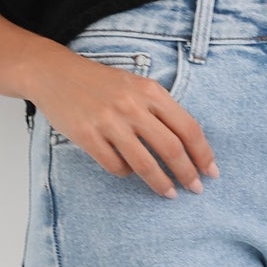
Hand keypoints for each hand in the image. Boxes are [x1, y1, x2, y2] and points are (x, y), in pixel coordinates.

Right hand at [31, 54, 219, 195]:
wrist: (55, 74)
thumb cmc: (101, 83)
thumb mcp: (136, 86)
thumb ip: (159, 109)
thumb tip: (188, 145)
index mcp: (150, 91)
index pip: (188, 127)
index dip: (203, 153)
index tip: (210, 171)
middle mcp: (132, 106)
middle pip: (171, 148)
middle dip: (188, 173)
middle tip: (195, 189)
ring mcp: (108, 122)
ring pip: (145, 164)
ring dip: (161, 183)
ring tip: (169, 192)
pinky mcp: (87, 136)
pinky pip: (116, 166)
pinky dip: (126, 173)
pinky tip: (128, 170)